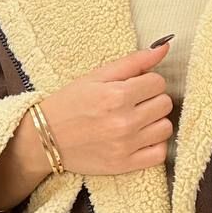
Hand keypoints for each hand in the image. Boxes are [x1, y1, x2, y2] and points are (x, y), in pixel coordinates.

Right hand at [35, 37, 174, 176]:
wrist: (45, 138)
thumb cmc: (70, 103)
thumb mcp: (97, 76)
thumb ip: (133, 61)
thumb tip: (164, 48)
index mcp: (117, 95)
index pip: (159, 82)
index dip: (147, 81)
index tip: (134, 86)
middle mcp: (124, 121)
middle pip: (165, 104)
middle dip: (152, 99)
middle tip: (133, 102)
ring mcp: (126, 145)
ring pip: (166, 128)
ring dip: (155, 122)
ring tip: (137, 120)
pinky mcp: (125, 165)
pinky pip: (160, 154)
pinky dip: (155, 145)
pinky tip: (141, 138)